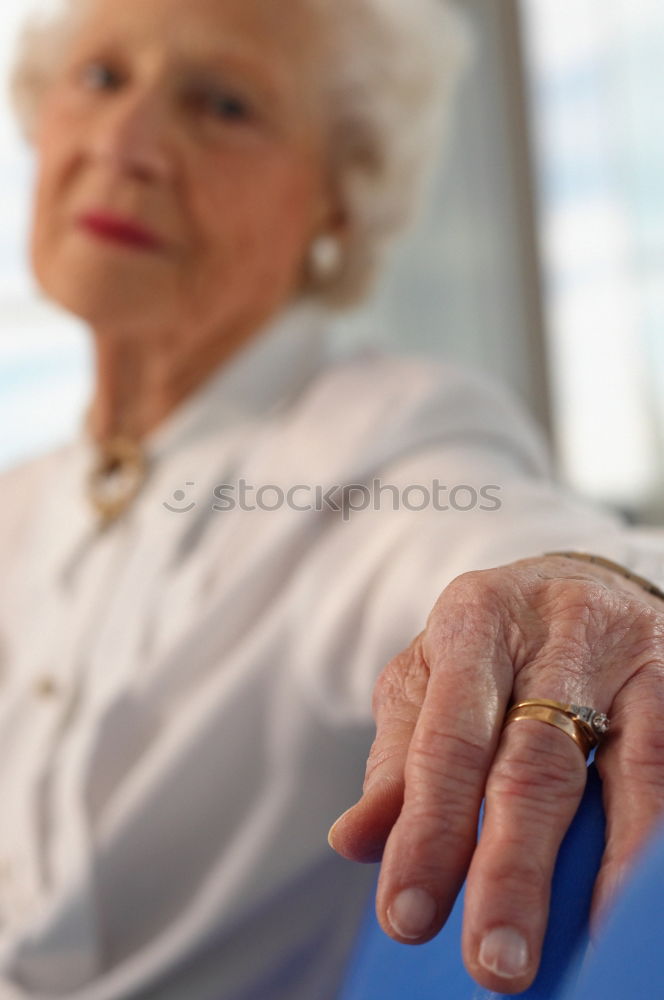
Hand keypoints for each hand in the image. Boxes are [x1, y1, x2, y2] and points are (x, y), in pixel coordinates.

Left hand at [327, 554, 663, 993]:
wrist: (576, 580)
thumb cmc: (491, 642)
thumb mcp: (430, 677)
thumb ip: (397, 756)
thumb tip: (355, 841)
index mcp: (475, 621)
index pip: (448, 738)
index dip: (428, 830)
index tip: (407, 916)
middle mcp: (558, 632)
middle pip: (536, 762)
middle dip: (513, 869)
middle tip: (494, 962)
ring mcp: (633, 656)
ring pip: (631, 768)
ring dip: (611, 867)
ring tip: (592, 947)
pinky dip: (653, 835)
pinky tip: (638, 891)